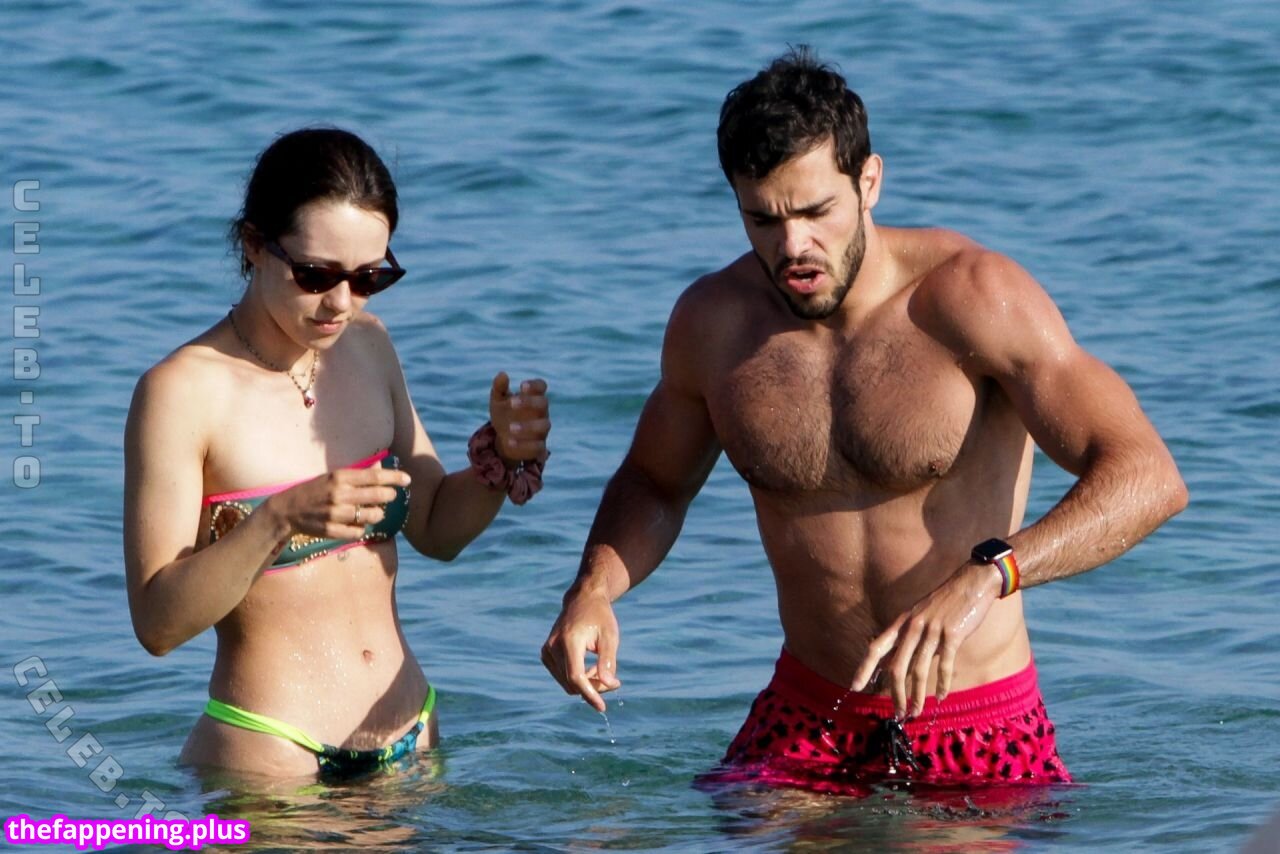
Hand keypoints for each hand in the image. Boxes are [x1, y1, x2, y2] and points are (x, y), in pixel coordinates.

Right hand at [264, 465, 410, 539]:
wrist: (287, 510)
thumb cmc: (314, 490)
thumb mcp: (332, 476)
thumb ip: (356, 474)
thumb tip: (380, 468)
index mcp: (339, 477)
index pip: (374, 476)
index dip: (394, 477)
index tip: (408, 479)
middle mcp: (339, 494)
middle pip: (377, 496)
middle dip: (390, 496)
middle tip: (392, 496)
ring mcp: (335, 514)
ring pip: (371, 516)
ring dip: (378, 514)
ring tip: (376, 512)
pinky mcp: (331, 530)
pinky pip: (358, 532)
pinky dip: (362, 528)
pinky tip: (359, 524)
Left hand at [489, 372, 549, 463]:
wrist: (503, 440)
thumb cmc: (504, 415)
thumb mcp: (497, 402)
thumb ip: (499, 387)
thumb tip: (502, 374)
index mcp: (533, 397)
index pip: (541, 386)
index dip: (534, 385)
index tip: (521, 386)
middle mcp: (541, 413)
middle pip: (544, 403)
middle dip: (529, 402)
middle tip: (511, 403)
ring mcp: (541, 430)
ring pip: (544, 426)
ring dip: (528, 426)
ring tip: (510, 428)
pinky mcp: (539, 447)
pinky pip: (538, 446)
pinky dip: (524, 445)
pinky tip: (509, 442)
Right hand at [541, 586, 621, 712]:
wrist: (582, 599)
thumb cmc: (600, 616)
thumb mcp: (610, 637)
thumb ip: (608, 662)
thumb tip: (609, 686)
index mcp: (569, 641)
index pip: (576, 677)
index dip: (590, 694)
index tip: (602, 708)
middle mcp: (553, 647)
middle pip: (572, 683)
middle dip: (593, 688)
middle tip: (613, 681)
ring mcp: (547, 651)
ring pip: (567, 683)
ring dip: (586, 683)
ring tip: (602, 669)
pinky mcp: (546, 654)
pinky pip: (562, 677)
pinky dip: (577, 678)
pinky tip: (590, 667)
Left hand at [850, 562, 1001, 717]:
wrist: (973, 582)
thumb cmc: (945, 603)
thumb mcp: (919, 616)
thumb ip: (907, 639)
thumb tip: (891, 666)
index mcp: (903, 622)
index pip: (876, 647)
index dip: (864, 668)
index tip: (855, 686)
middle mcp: (914, 627)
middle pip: (897, 666)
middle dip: (895, 694)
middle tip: (897, 714)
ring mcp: (933, 630)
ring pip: (919, 670)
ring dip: (917, 696)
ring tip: (916, 712)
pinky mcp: (953, 634)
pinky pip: (944, 665)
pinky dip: (942, 684)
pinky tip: (941, 697)